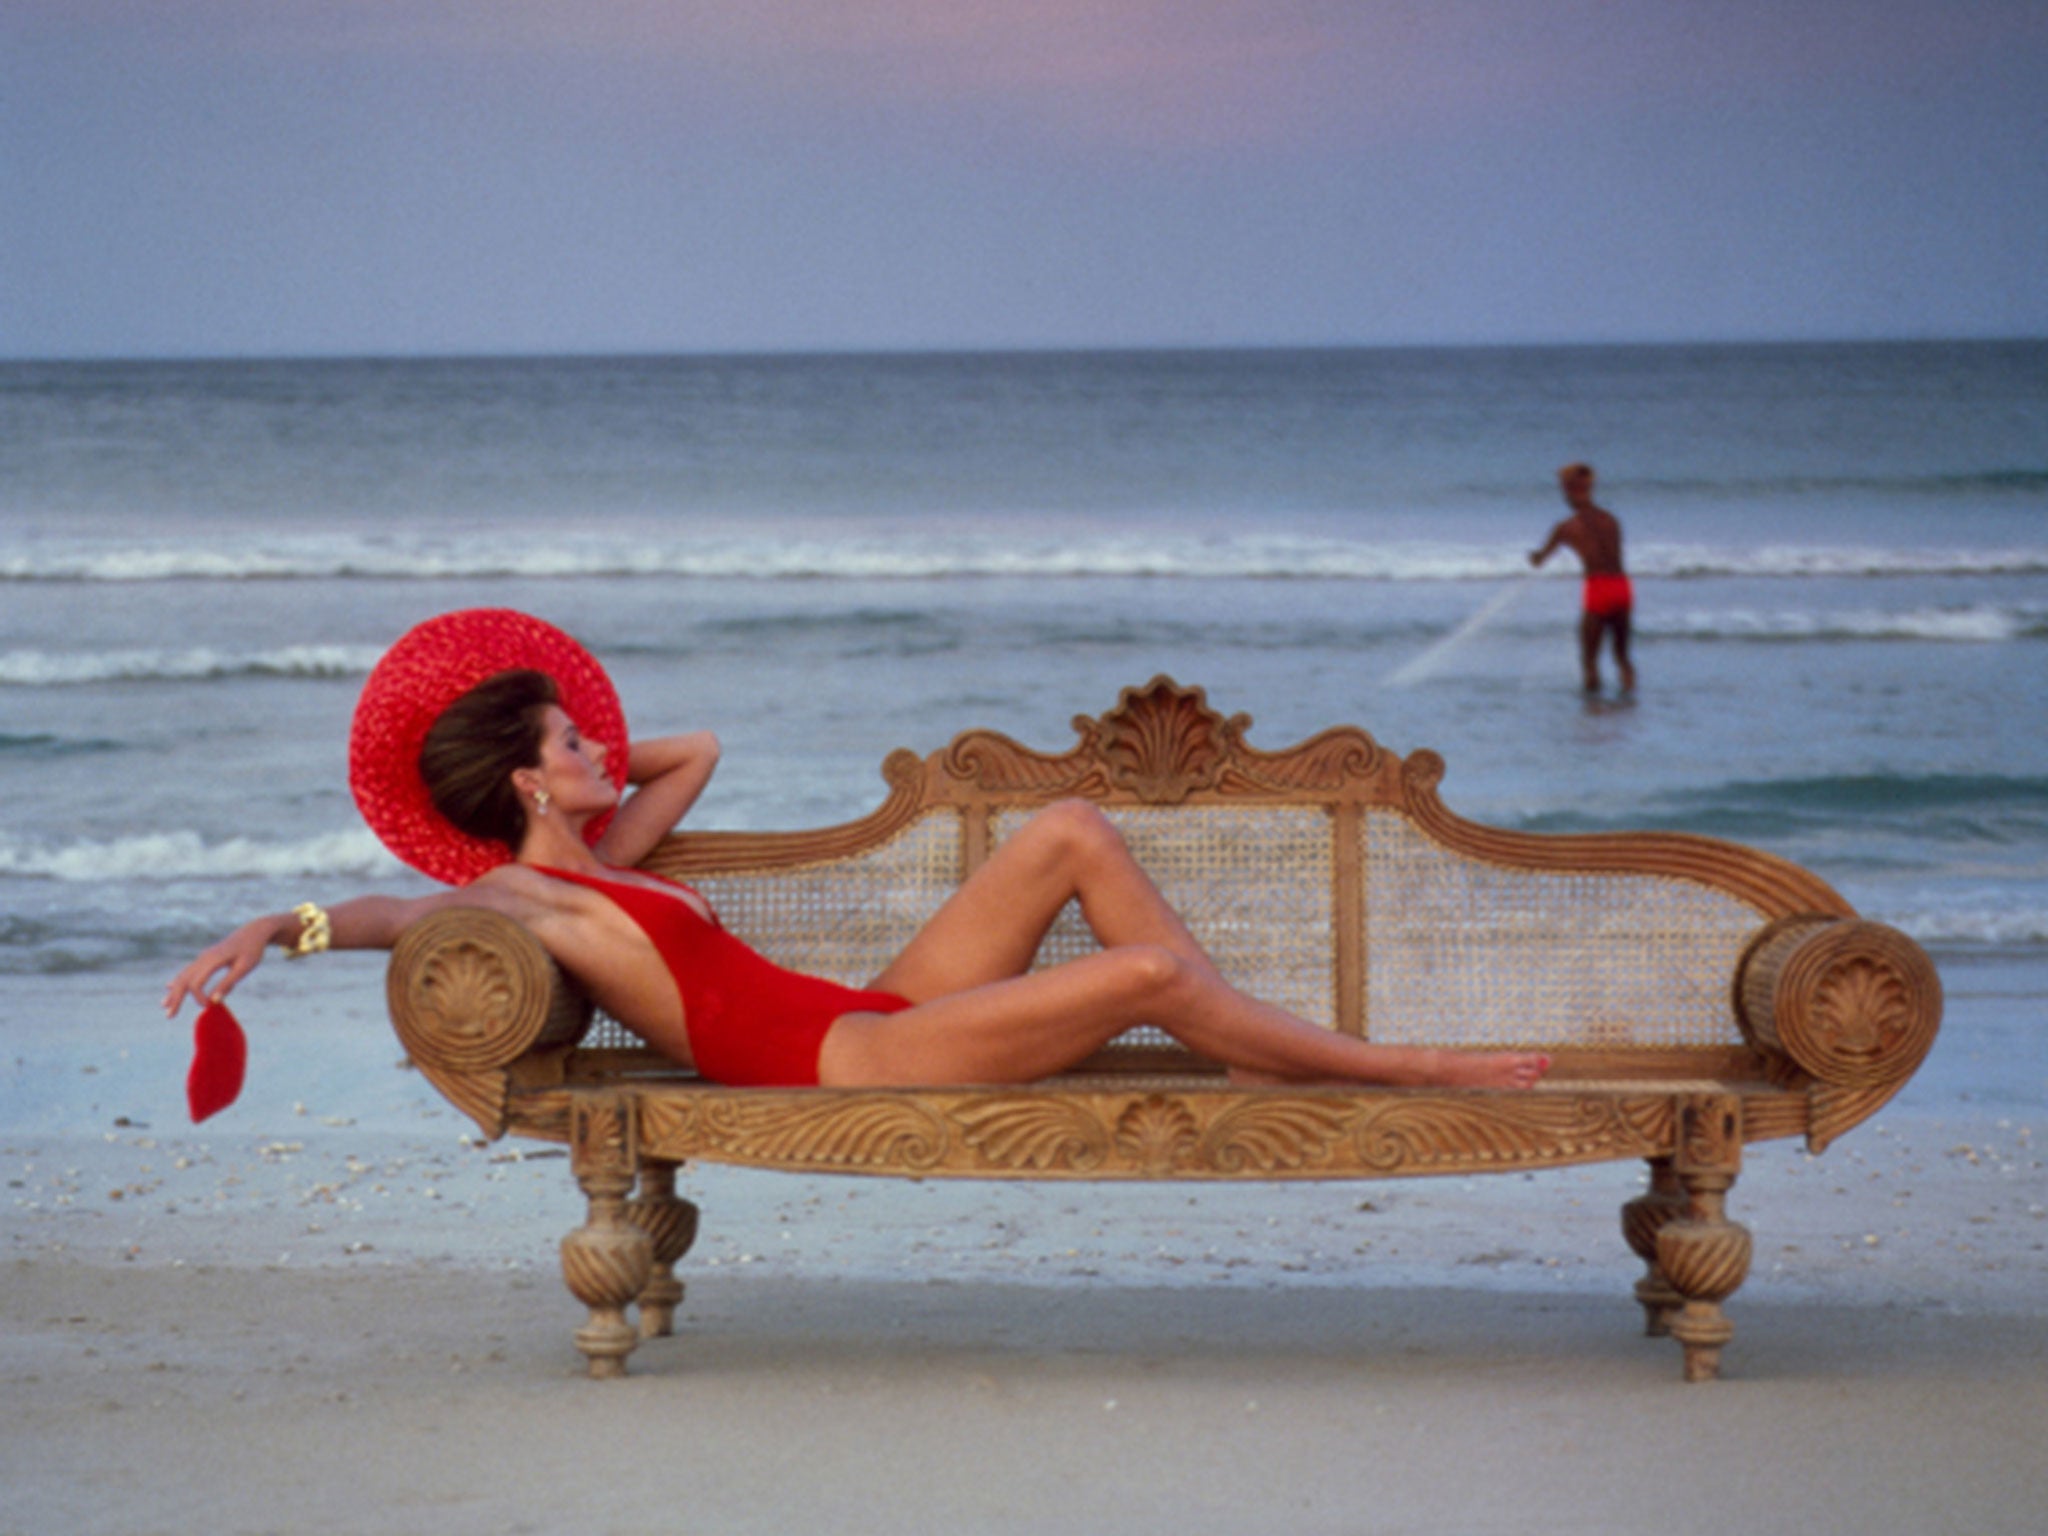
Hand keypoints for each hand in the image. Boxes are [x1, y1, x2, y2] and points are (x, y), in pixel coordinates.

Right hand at [163, 913, 287, 1017]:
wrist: (254, 932)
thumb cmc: (252, 950)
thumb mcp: (244, 967)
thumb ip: (228, 983)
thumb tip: (214, 1001)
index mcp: (213, 960)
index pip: (196, 982)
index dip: (198, 997)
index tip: (209, 1006)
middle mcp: (204, 958)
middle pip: (184, 980)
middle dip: (176, 998)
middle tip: (169, 1016)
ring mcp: (203, 957)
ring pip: (183, 975)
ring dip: (174, 991)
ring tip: (164, 1006)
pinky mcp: (205, 958)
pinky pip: (188, 970)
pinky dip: (179, 980)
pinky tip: (170, 986)